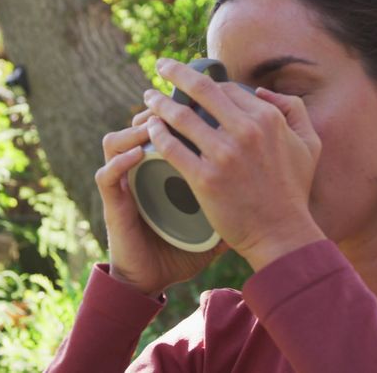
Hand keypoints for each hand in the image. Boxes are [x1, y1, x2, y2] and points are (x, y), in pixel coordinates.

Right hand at [95, 107, 228, 297]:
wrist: (156, 276)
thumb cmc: (185, 246)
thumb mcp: (214, 217)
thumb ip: (234, 195)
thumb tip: (268, 178)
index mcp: (163, 167)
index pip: (166, 126)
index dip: (181, 108)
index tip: (207, 104)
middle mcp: (139, 169)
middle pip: (140, 124)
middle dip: (157, 108)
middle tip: (177, 102)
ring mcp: (124, 184)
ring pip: (115, 142)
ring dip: (134, 130)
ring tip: (153, 124)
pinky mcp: (112, 203)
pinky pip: (108, 175)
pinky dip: (121, 161)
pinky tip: (138, 154)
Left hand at [144, 58, 326, 270]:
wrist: (282, 234)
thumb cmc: (293, 190)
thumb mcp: (309, 143)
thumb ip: (293, 108)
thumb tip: (260, 91)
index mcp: (267, 118)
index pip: (227, 88)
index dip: (206, 83)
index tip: (190, 82)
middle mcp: (245, 131)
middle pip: (201, 89)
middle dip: (176, 72)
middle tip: (161, 66)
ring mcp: (224, 155)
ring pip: (181, 116)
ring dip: (160, 103)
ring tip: (148, 99)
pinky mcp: (205, 179)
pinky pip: (172, 147)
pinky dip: (157, 133)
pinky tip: (150, 128)